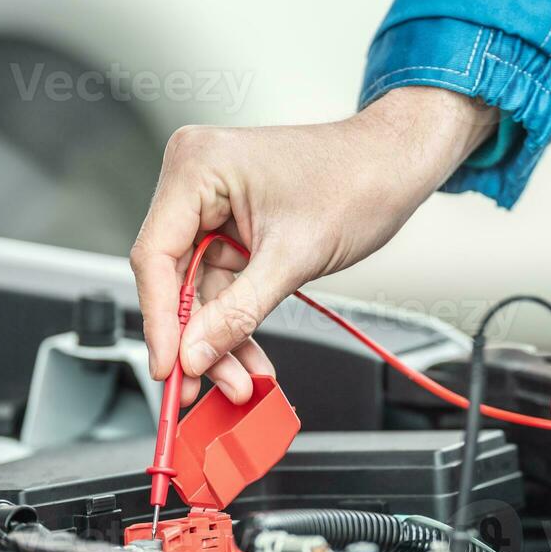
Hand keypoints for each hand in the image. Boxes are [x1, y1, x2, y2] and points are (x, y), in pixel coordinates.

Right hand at [130, 87, 494, 404]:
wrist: (395, 165)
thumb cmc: (357, 181)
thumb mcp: (294, 257)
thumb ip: (238, 311)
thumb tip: (195, 353)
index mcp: (196, 166)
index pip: (155, 255)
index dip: (159, 320)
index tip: (168, 369)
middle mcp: (195, 178)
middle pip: (174, 276)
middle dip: (195, 337)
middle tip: (207, 386)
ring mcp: (212, 201)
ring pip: (199, 287)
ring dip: (218, 336)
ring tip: (241, 379)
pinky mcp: (232, 222)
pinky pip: (222, 280)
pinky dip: (235, 318)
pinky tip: (248, 353)